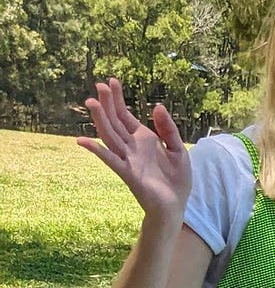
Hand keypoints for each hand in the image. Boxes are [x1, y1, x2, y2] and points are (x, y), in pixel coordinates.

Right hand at [77, 78, 190, 221]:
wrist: (175, 206)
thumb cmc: (176, 179)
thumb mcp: (178, 149)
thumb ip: (168, 128)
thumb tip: (157, 105)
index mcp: (143, 139)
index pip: (126, 115)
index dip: (118, 99)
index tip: (111, 81)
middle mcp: (132, 147)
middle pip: (115, 122)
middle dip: (108, 103)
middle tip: (98, 85)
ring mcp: (128, 159)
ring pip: (110, 136)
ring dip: (100, 120)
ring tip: (91, 103)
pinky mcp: (127, 174)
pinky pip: (110, 160)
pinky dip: (96, 150)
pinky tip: (83, 140)